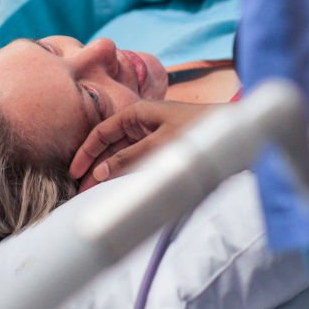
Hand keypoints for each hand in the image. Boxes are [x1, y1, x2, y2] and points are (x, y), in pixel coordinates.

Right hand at [70, 100, 220, 190]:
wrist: (234, 132)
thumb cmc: (199, 131)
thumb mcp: (160, 146)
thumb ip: (128, 160)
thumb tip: (98, 173)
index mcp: (137, 113)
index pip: (101, 133)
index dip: (85, 153)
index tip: (73, 174)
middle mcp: (142, 122)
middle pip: (110, 146)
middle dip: (95, 167)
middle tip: (81, 192)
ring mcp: (152, 134)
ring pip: (123, 155)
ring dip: (109, 173)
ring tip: (95, 195)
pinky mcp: (163, 147)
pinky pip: (138, 161)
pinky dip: (126, 173)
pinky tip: (119, 187)